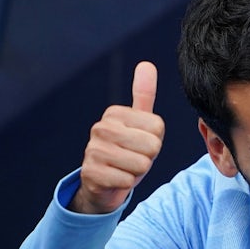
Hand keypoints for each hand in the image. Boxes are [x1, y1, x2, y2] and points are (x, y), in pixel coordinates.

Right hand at [68, 61, 164, 213]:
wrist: (104, 183)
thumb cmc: (128, 151)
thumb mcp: (140, 124)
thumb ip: (144, 95)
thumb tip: (147, 64)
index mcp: (115, 113)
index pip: (158, 128)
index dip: (155, 141)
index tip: (140, 144)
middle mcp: (101, 128)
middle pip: (152, 146)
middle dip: (148, 158)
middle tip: (134, 158)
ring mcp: (93, 150)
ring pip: (142, 165)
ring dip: (137, 172)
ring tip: (125, 168)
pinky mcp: (91, 173)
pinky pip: (127, 181)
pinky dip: (126, 184)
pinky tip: (115, 179)